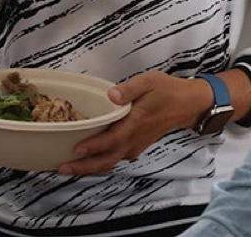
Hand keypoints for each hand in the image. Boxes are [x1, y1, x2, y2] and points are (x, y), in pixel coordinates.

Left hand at [56, 71, 210, 175]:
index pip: (112, 139)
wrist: (188, 105)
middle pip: (107, 159)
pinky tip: (87, 157)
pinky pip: (116, 158)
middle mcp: (134, 139)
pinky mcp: (136, 145)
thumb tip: (112, 95)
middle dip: (84, 167)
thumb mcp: (149, 82)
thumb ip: (129, 89)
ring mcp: (135, 145)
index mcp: (136, 123)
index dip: (94, 146)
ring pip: (111, 161)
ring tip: (69, 165)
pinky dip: (100, 161)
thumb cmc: (168, 91)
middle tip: (62, 167)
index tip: (76, 149)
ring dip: (90, 167)